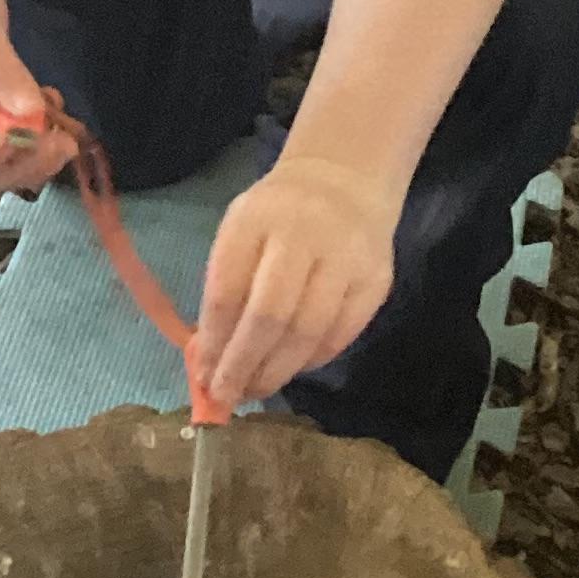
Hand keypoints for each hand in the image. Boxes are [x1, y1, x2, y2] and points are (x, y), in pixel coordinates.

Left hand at [195, 155, 399, 410]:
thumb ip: (226, 287)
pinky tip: (293, 368)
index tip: (203, 376)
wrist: (345, 179)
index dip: (214, 341)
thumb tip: (211, 358)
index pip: (227, 291)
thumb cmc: (278, 216)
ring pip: (308, 332)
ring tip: (256, 389)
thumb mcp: (241, 231)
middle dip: (243, 365)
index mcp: (254, 219)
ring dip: (277, 371)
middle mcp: (303, 234)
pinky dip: (312, 360)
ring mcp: (345, 256)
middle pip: (270, 316)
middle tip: (227, 398)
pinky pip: (340, 335)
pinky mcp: (376, 278)